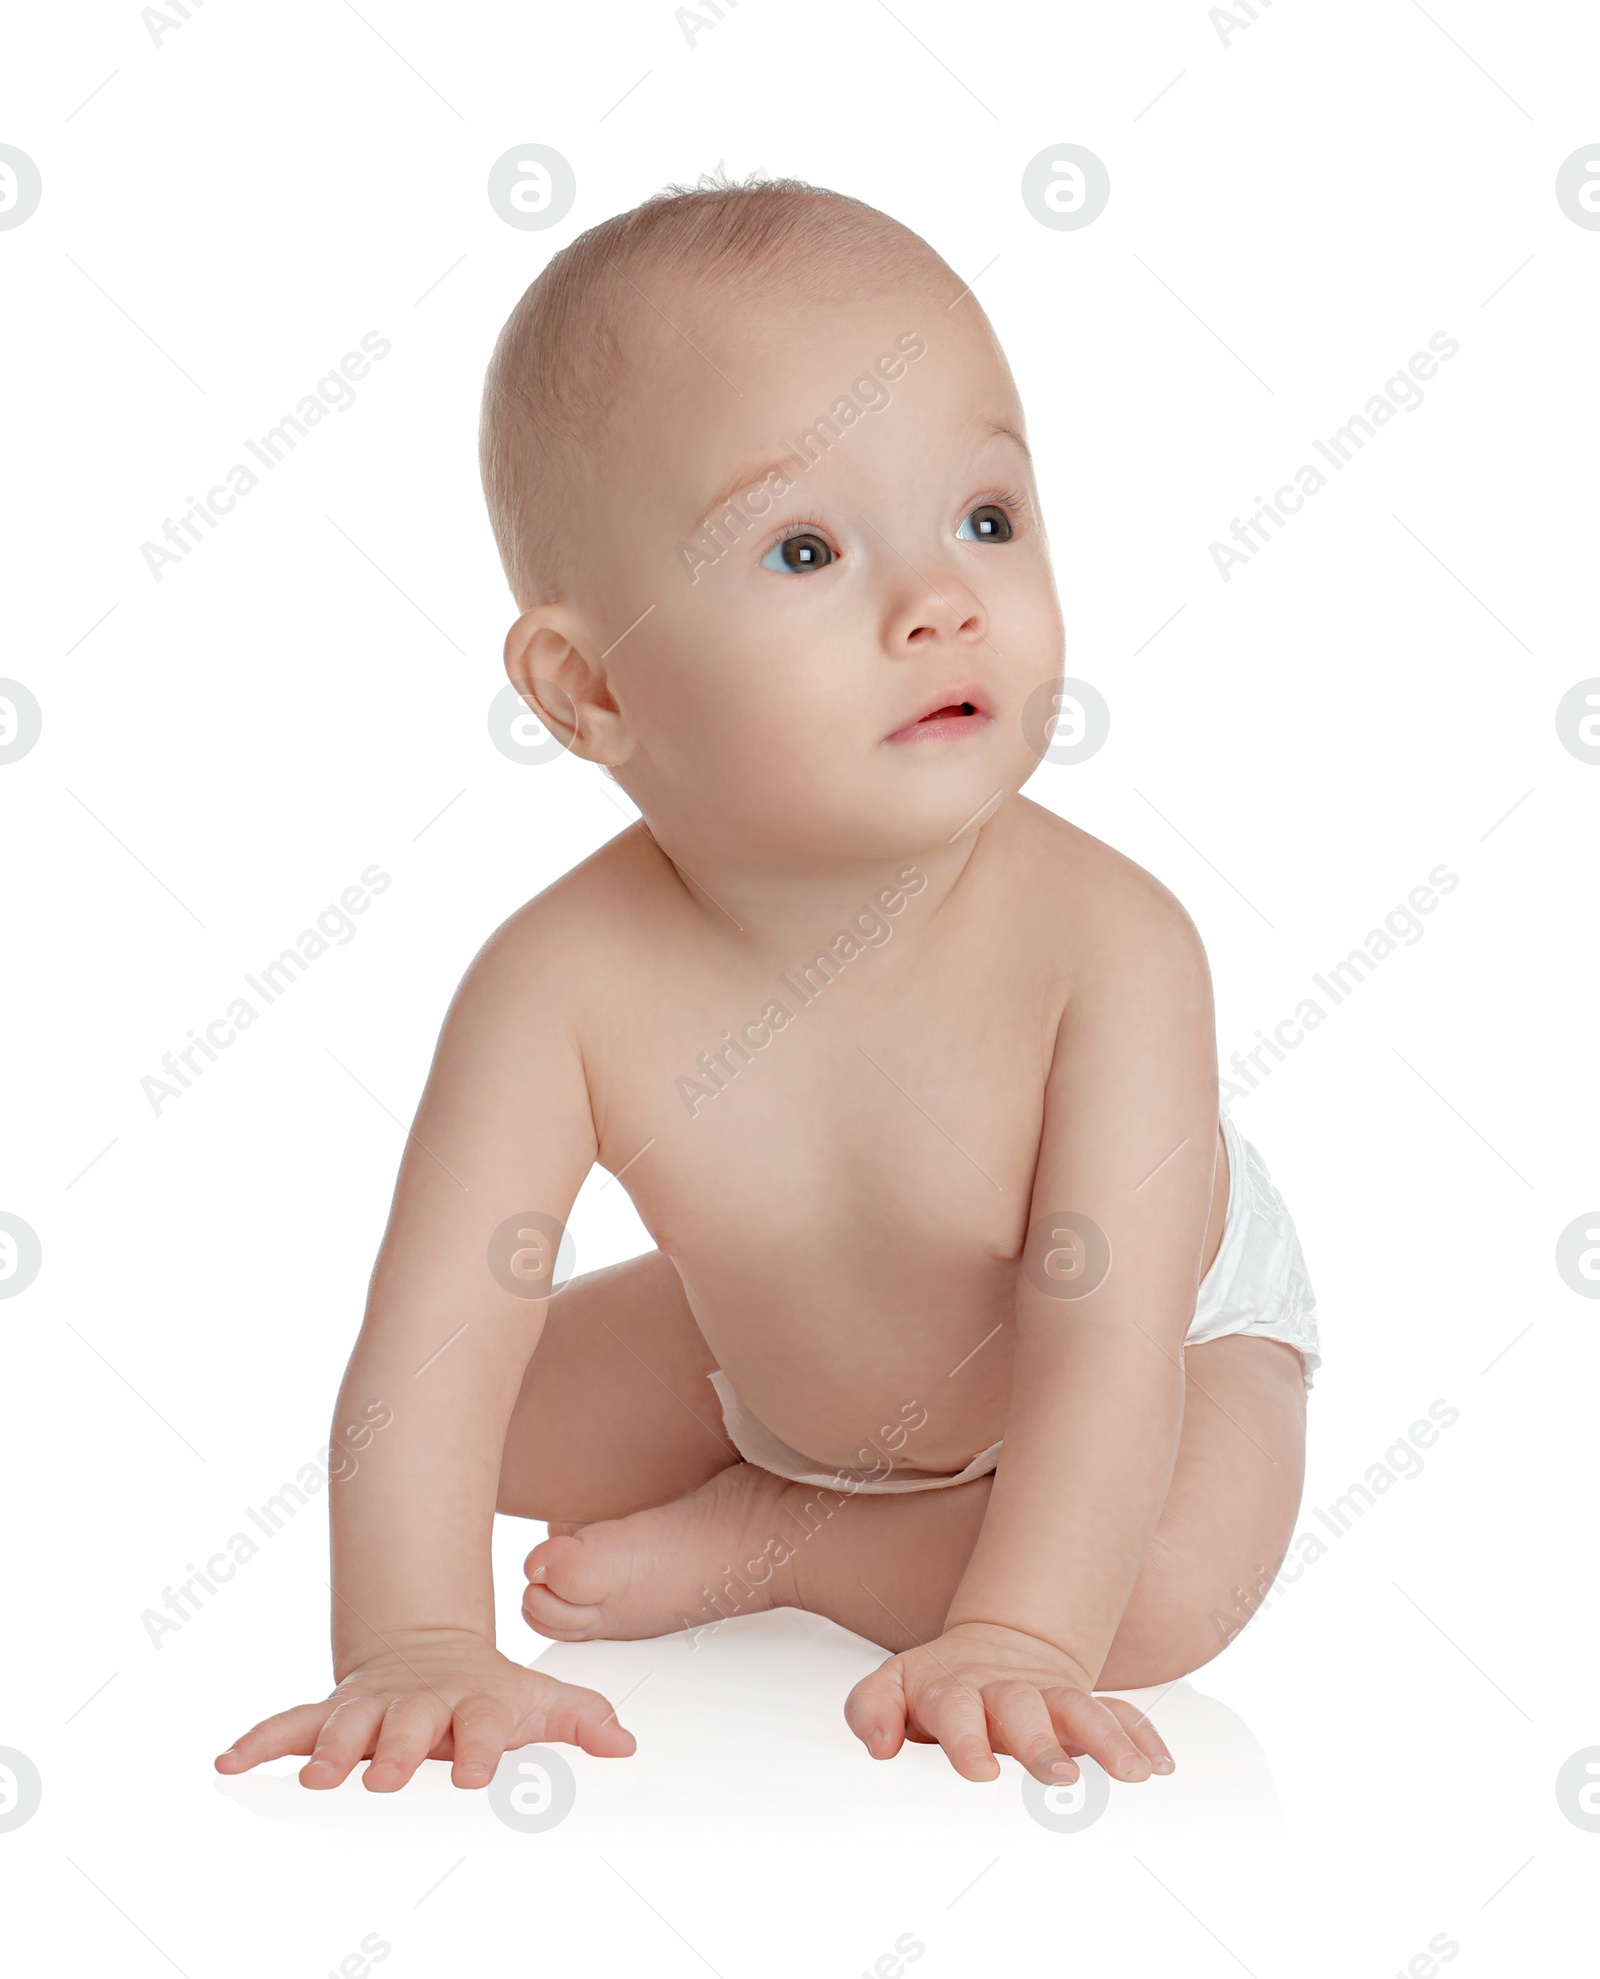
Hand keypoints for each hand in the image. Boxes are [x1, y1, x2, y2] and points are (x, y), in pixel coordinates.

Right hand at [214, 1626, 635, 1792]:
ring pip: (346, 1722)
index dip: (479, 1747)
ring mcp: (372, 1703)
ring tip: (312, 1778)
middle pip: (404, 1724)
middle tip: (380, 1777)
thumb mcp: (539, 1702)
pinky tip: (228, 1761)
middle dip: (393, 1749)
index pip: (479, 1723)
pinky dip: (259, 1740)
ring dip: (329, 1749)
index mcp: (470, 1701)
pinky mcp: (334, 1710)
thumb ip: (581, 1721)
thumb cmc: (487, 1692)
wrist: (433, 1650)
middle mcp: (417, 1701)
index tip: (476, 1776)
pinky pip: (290, 1724)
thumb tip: (625, 1745)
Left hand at [843, 1621, 1173, 1785]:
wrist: (991, 1649)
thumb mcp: (893, 1687)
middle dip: (1042, 1742)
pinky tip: (1159, 1764)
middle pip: (1024, 1709)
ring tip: (1131, 1773)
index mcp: (955, 1691)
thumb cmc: (937, 1687)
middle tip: (1060, 1777)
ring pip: (1080, 1708)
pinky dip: (1139, 1735)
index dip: (967, 1740)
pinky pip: (1119, 1714)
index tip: (980, 1773)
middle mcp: (1005, 1691)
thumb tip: (878, 1744)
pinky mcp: (1082, 1706)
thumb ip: (871, 1709)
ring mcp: (1049, 1697)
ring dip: (1106, 1738)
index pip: (957, 1710)